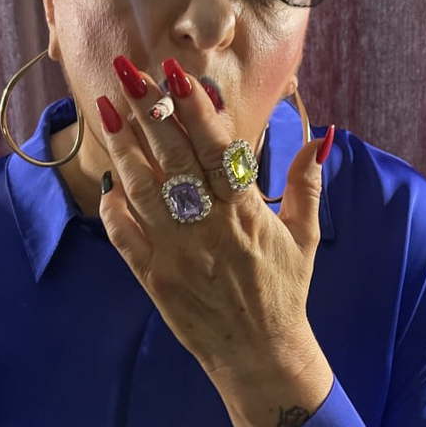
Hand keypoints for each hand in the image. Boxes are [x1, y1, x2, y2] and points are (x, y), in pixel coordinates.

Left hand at [96, 54, 333, 383]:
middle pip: (174, 159)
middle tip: (127, 71)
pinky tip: (107, 180)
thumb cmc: (284, 290)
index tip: (176, 73)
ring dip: (124, 149)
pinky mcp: (155, 278)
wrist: (259, 355)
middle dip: (149, 112)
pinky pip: (127, 238)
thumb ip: (307, 185)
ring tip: (106, 110)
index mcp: (246, 212)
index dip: (195, 109)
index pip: (216, 150)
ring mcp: (177, 253)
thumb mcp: (304, 237)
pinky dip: (115, 209)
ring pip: (144, 192)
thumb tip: (319, 137)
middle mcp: (208, 227)